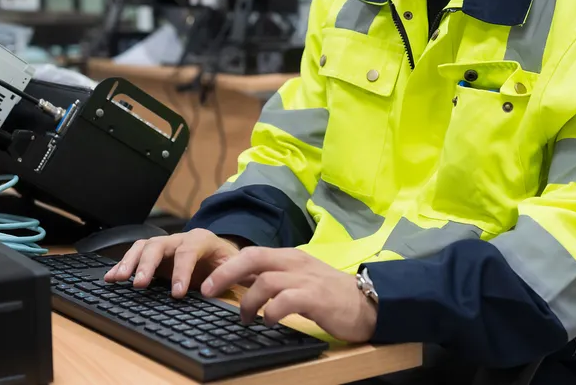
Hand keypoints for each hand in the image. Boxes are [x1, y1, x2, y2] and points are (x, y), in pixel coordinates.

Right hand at [103, 228, 240, 297]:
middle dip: (148, 264)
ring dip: (130, 263)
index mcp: (202, 240)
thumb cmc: (228, 262)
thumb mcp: (237, 266)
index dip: (181, 271)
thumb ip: (234, 275)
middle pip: (159, 245)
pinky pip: (136, 254)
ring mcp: (165, 244)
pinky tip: (111, 277)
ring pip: (144, 246)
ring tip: (118, 279)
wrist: (223, 253)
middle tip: (139, 285)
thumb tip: (226, 288)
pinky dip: (122, 264)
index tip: (177, 293)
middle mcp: (180, 238)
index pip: (188, 251)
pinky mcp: (155, 253)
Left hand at [201, 247, 377, 342]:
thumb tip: (241, 282)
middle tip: (207, 290)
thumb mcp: (299, 280)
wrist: (369, 303)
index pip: (252, 253)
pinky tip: (269, 322)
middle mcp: (295, 263)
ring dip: (248, 301)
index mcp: (290, 257)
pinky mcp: (316, 298)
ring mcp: (305, 279)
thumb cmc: (331, 295)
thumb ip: (273, 278)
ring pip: (265, 281)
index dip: (227, 265)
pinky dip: (271, 312)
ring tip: (246, 318)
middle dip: (225, 273)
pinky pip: (286, 301)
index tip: (208, 280)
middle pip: (252, 258)